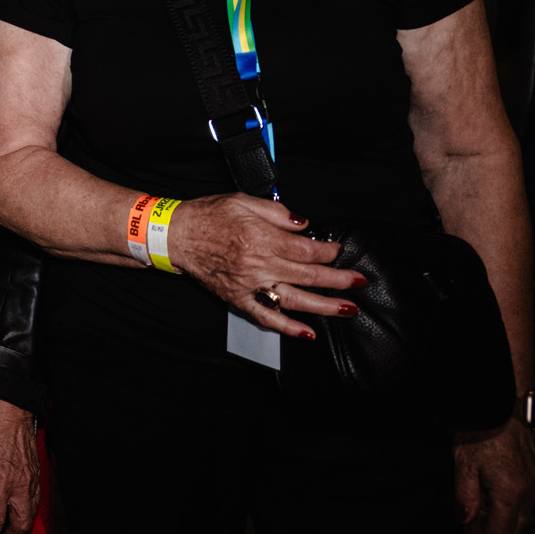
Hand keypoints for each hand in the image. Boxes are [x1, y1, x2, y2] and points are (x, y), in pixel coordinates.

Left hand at [0, 395, 38, 533]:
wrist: (10, 407)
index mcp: (2, 482)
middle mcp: (20, 484)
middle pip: (20, 524)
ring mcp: (31, 480)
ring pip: (31, 514)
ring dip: (20, 526)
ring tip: (7, 530)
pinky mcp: (36, 473)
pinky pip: (35, 500)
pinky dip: (27, 510)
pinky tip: (18, 508)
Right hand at [164, 194, 364, 338]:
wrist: (175, 235)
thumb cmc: (207, 215)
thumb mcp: (242, 200)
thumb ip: (276, 212)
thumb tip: (304, 224)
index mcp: (261, 237)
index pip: (306, 249)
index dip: (328, 250)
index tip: (338, 249)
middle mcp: (258, 263)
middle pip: (308, 275)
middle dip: (339, 279)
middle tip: (359, 282)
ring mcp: (249, 284)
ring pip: (294, 299)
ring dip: (324, 306)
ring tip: (347, 309)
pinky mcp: (238, 298)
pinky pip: (266, 316)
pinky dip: (288, 327)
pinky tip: (308, 333)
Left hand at [455, 416, 534, 533]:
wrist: (498, 407)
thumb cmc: (480, 431)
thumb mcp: (464, 466)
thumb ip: (465, 496)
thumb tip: (465, 517)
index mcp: (511, 491)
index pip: (501, 529)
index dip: (481, 532)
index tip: (466, 527)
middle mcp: (530, 490)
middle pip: (516, 526)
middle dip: (493, 526)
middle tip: (473, 516)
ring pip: (525, 513)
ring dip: (505, 514)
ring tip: (482, 499)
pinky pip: (531, 497)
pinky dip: (515, 501)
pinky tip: (496, 488)